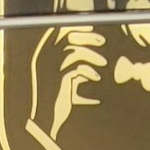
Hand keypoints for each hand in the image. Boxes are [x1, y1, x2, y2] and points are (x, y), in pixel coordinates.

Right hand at [27, 26, 106, 149]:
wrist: (46, 122)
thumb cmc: (58, 104)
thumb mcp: (67, 83)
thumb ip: (75, 70)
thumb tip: (91, 63)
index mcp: (45, 57)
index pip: (59, 33)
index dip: (76, 29)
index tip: (92, 28)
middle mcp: (45, 60)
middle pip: (67, 37)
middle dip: (86, 37)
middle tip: (102, 40)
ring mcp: (51, 69)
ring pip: (74, 51)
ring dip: (91, 55)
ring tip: (104, 62)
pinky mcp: (59, 80)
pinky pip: (77, 69)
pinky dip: (89, 71)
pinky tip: (97, 77)